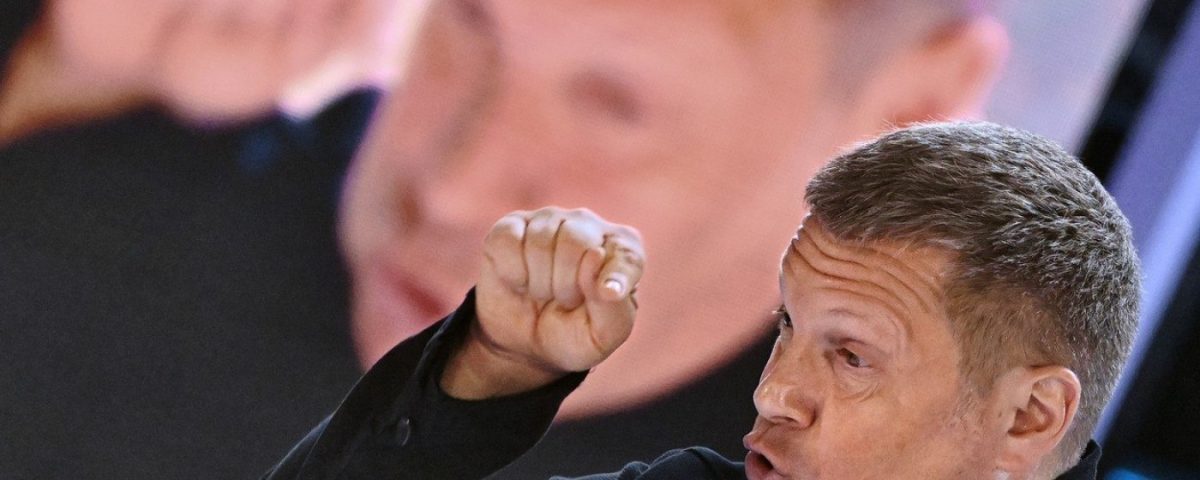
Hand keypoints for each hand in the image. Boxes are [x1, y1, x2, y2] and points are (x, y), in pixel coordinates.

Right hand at [441, 207, 644, 398]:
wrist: (522, 344)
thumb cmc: (571, 335)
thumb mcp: (601, 337)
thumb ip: (613, 306)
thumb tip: (597, 256)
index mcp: (623, 251)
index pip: (627, 256)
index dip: (616, 276)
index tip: (609, 296)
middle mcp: (588, 226)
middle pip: (576, 244)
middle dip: (566, 286)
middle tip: (564, 302)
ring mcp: (548, 221)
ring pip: (540, 242)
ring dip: (539, 283)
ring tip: (542, 293)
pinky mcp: (512, 226)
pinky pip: (509, 241)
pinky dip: (512, 272)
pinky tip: (519, 281)